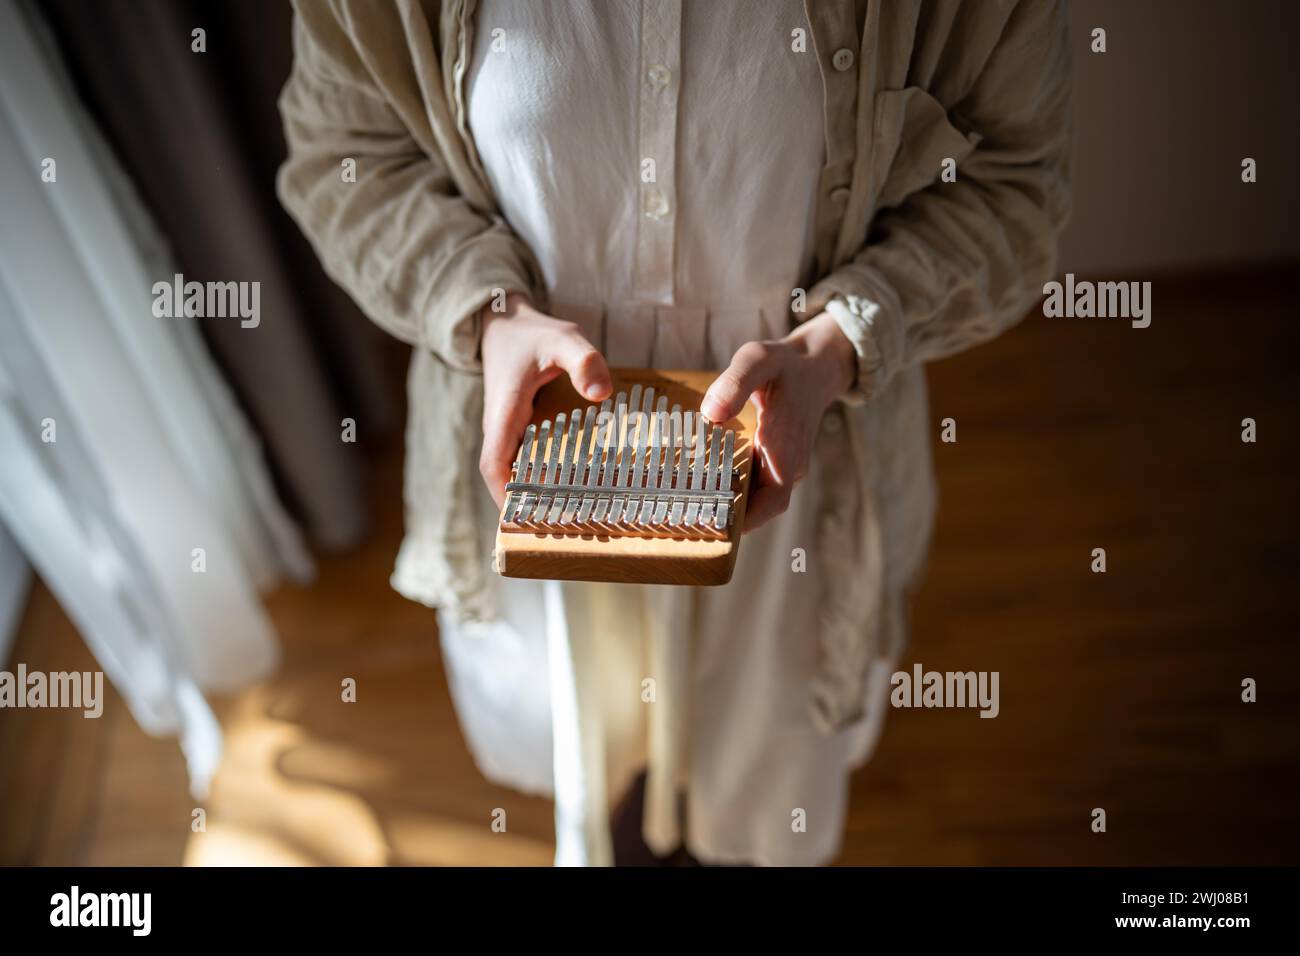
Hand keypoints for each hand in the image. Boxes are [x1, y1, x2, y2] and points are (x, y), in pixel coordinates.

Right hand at [479, 294, 612, 506]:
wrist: (504, 323)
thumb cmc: (533, 333)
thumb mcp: (562, 339)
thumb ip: (583, 361)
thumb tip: (602, 395)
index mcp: (505, 411)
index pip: (493, 463)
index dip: (505, 494)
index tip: (523, 518)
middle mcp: (501, 426)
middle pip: (504, 476)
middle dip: (524, 504)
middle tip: (560, 527)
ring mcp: (507, 429)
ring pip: (513, 469)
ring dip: (533, 492)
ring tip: (569, 515)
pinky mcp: (517, 427)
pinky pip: (524, 458)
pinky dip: (541, 474)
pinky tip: (570, 484)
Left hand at [701, 313, 855, 532]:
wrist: (815, 367)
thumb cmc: (785, 364)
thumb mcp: (759, 359)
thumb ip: (736, 382)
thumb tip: (711, 413)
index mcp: (786, 447)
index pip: (772, 501)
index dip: (745, 520)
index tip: (712, 527)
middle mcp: (787, 465)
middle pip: (758, 508)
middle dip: (724, 517)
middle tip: (680, 517)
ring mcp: (782, 467)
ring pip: (753, 499)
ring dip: (724, 504)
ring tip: (681, 505)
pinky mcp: (773, 464)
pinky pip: (752, 485)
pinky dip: (727, 488)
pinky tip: (696, 483)